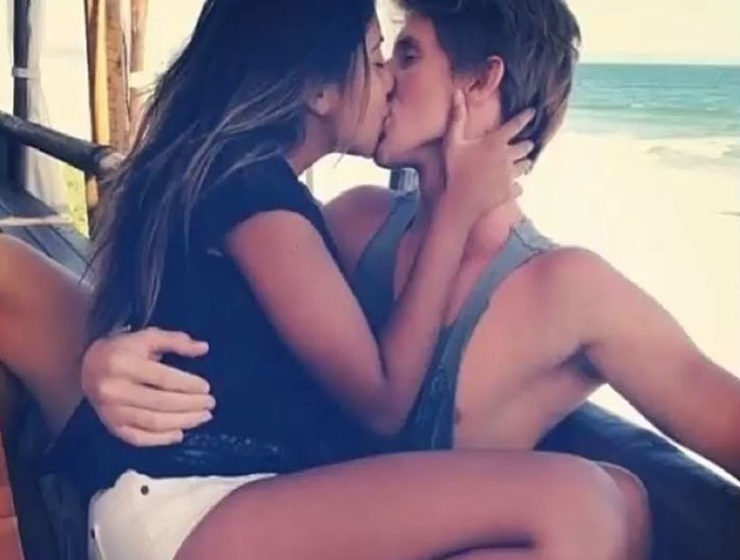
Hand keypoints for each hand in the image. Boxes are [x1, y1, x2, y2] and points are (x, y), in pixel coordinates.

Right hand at [81, 327, 215, 445]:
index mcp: (123, 364)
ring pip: (152, 422)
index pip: (162, 378)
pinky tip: (179, 434)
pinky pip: (137, 438)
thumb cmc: (124, 350)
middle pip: (160, 402)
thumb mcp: (148, 338)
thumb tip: (203, 348)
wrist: (89, 366)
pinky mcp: (111, 426)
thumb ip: (176, 341)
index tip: (206, 387)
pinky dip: (160, 439)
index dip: (187, 384)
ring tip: (203, 417)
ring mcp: (111, 411)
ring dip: (182, 422)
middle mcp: (114, 389)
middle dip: (190, 405)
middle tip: (210, 404)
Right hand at [442, 90, 534, 222]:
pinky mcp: (509, 192)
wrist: (460, 202)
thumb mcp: (452, 141)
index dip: (526, 116)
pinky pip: (519, 188)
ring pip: (526, 166)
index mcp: (496, 142)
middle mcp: (508, 157)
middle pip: (525, 146)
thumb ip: (457, 117)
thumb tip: (457, 92)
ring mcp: (510, 176)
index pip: (516, 124)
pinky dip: (517, 186)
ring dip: (524, 163)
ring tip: (523, 163)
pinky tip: (515, 187)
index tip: (533, 112)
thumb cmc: (455, 170)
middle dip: (526, 144)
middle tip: (527, 143)